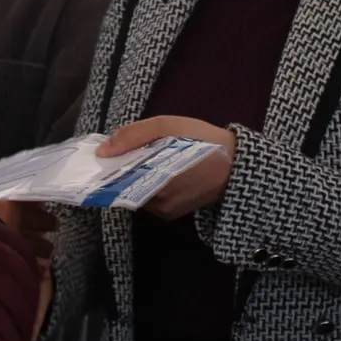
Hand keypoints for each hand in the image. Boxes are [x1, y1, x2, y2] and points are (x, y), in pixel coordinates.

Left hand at [98, 115, 234, 220]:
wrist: (238, 163)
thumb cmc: (203, 141)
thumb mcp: (167, 126)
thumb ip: (133, 136)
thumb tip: (102, 151)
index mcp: (154, 183)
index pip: (116, 181)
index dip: (109, 167)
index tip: (106, 154)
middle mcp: (157, 204)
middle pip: (125, 187)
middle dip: (122, 170)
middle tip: (128, 151)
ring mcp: (165, 212)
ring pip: (136, 193)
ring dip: (136, 177)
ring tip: (145, 158)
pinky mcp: (173, 215)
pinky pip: (149, 200)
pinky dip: (147, 185)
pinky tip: (156, 170)